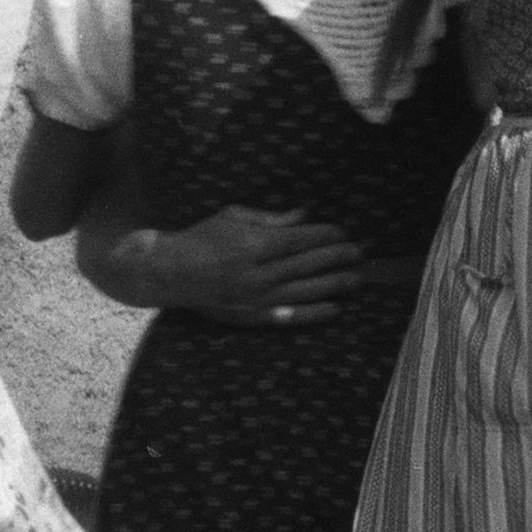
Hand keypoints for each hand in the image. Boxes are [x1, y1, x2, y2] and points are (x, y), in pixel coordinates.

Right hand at [142, 203, 370, 324]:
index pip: (303, 239)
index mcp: (255, 244)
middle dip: (339, 257)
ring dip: (335, 284)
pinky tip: (335, 308)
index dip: (327, 236)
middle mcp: (260, 273)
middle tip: (360, 252)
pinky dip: (315, 313)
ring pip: (307, 290)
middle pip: (310, 264)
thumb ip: (271, 218)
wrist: (171, 273)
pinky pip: (291, 316)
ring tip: (357, 278)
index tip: (343, 233)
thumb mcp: (233, 217)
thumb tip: (304, 215)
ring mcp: (257, 297)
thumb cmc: (201, 238)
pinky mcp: (253, 316)